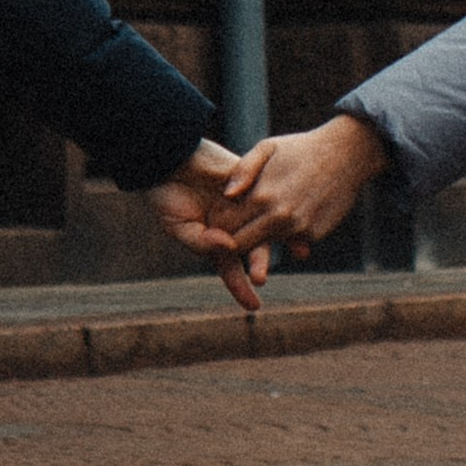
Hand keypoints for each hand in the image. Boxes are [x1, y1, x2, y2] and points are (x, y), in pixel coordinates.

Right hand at [146, 140, 271, 313]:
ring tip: (300, 251)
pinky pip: (264, 192)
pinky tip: (288, 211)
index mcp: (213, 239)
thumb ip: (203, 243)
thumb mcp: (179, 228)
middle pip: (252, 248)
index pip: (230, 268)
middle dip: (259, 264)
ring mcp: (239, 202)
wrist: (165, 159)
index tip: (254, 307)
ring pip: (264, 222)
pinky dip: (276, 202)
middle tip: (261, 279)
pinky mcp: (246, 179)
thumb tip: (231, 248)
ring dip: (281, 237)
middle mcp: (230, 223)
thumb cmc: (166, 196)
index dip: (241, 288)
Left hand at [218, 113, 388, 264]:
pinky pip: (290, 242)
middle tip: (234, 225)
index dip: (218, 224)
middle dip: (233, 239)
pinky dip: (285, 234)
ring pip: (264, 247)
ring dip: (259, 238)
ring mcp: (297, 229)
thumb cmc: (302, 148)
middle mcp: (278, 217)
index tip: (220, 216)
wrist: (347, 155)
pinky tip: (291, 212)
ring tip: (264, 215)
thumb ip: (243, 170)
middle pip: (240, 244)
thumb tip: (227, 196)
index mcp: (262, 194)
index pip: (226, 225)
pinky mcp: (313, 235)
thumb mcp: (268, 148)